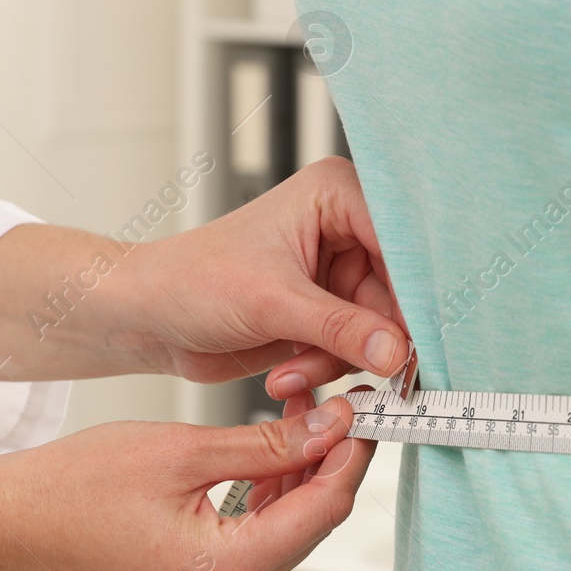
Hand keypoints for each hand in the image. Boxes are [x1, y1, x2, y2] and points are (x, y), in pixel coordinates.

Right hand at [0, 395, 373, 570]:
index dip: (350, 456)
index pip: (321, 511)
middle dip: (331, 462)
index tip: (365, 411)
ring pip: (288, 529)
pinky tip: (276, 448)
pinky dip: (271, 494)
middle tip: (341, 404)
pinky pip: (258, 538)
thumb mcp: (184, 449)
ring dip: (302, 474)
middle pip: (311, 523)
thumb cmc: (77, 487)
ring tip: (308, 415)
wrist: (12, 522)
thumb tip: (331, 428)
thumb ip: (267, 444)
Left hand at [138, 156, 409, 388]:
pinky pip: (357, 347)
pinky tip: (288, 372)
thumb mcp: (271, 303)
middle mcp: (346, 227)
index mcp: (337, 194)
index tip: (421, 340)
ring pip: (380, 327)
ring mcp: (339, 271)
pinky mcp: (329, 310)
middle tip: (370, 375)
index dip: (414, 293)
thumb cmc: (191, 281)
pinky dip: (328, 367)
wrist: (149, 318)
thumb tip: (398, 354)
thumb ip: (341, 328)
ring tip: (293, 371)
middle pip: (399, 291)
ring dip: (341, 360)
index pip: (402, 242)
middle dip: (372, 339)